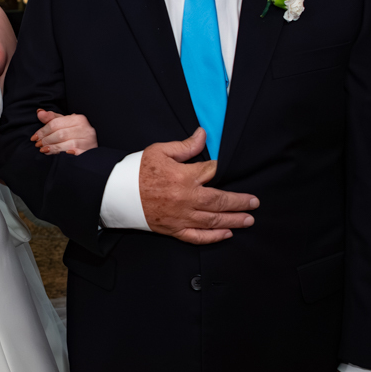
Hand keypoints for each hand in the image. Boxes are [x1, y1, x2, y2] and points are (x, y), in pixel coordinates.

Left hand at [31, 109, 97, 155]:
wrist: (91, 147)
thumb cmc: (76, 134)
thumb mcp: (65, 124)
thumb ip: (52, 118)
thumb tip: (39, 112)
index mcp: (78, 119)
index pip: (56, 123)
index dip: (43, 131)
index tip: (34, 137)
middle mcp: (85, 129)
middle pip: (60, 134)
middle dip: (46, 140)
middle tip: (38, 145)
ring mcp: (88, 141)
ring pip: (67, 144)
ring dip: (53, 148)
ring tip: (44, 150)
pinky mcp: (89, 152)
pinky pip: (76, 153)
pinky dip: (66, 154)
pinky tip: (60, 156)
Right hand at [139, 128, 258, 243]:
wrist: (116, 193)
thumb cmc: (137, 170)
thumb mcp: (160, 151)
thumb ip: (185, 146)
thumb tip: (204, 135)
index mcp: (184, 176)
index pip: (212, 172)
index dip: (221, 170)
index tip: (228, 170)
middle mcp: (187, 198)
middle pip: (220, 201)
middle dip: (240, 202)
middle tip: (254, 202)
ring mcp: (181, 216)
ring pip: (213, 220)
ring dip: (234, 220)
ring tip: (248, 219)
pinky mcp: (174, 229)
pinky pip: (197, 237)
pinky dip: (213, 237)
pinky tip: (226, 234)